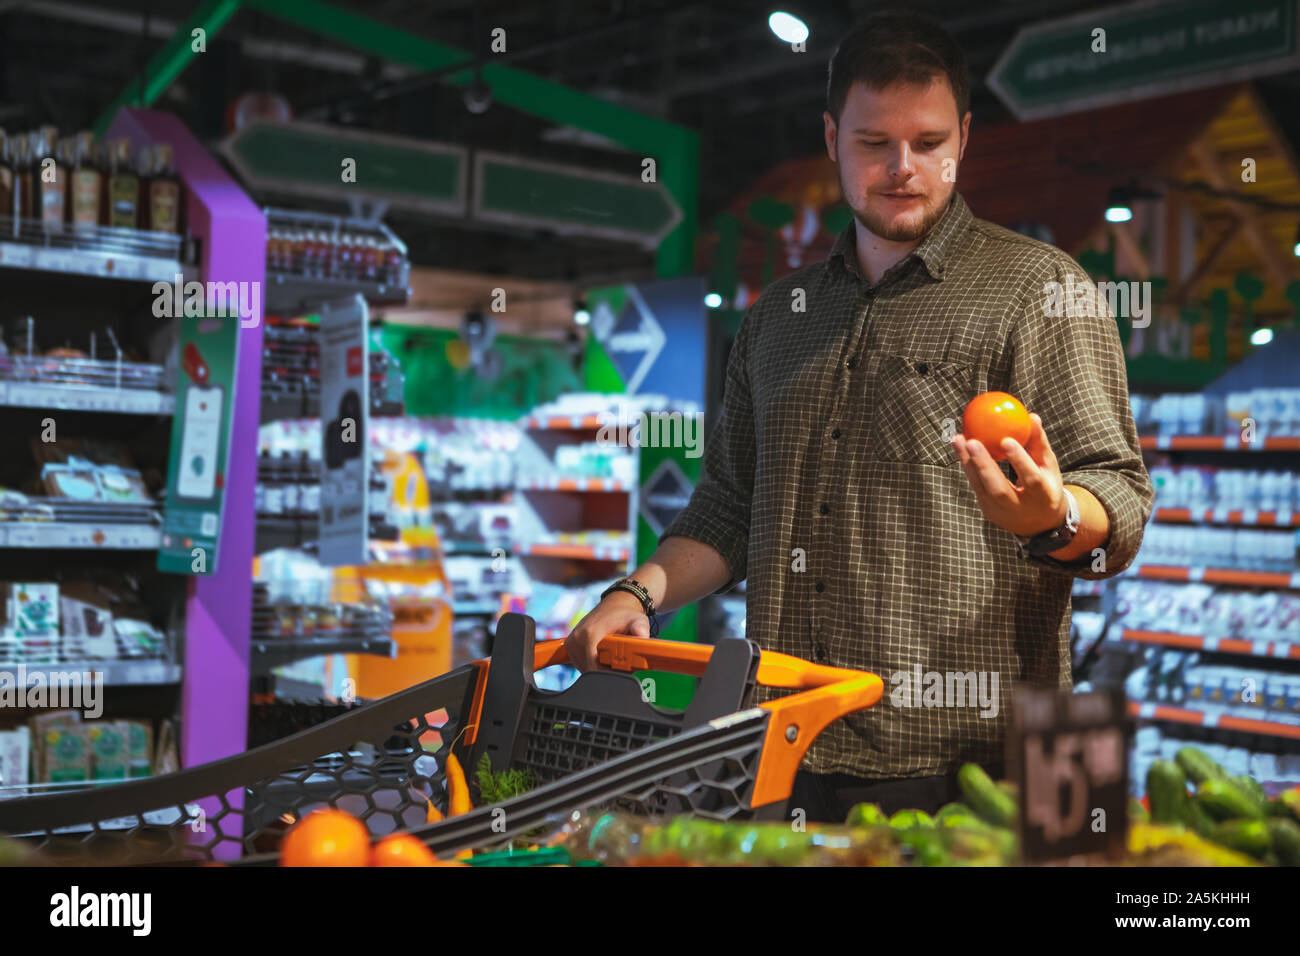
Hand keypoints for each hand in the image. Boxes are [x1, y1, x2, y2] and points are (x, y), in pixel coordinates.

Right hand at [563, 591, 649, 671]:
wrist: (616, 604)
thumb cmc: (626, 615)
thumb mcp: (638, 621)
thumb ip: (641, 631)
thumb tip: (643, 638)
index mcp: (589, 634)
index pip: (592, 667)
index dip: (607, 675)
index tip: (619, 673)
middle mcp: (577, 638)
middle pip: (588, 670)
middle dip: (604, 672)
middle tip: (618, 664)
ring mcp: (571, 642)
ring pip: (584, 668)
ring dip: (597, 668)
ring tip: (610, 658)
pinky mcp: (570, 645)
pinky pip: (580, 663)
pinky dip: (592, 664)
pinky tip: (602, 656)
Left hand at [952, 412, 1067, 537]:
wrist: (1038, 524)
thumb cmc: (1045, 486)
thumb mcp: (1048, 468)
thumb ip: (1038, 443)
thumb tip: (1031, 416)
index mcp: (1042, 497)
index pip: (1031, 478)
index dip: (1019, 460)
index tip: (1006, 439)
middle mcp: (1019, 508)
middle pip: (998, 488)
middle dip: (983, 465)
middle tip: (971, 441)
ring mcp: (1000, 512)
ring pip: (980, 487)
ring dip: (966, 462)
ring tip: (958, 439)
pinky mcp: (986, 510)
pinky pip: (975, 485)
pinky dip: (967, 466)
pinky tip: (959, 448)